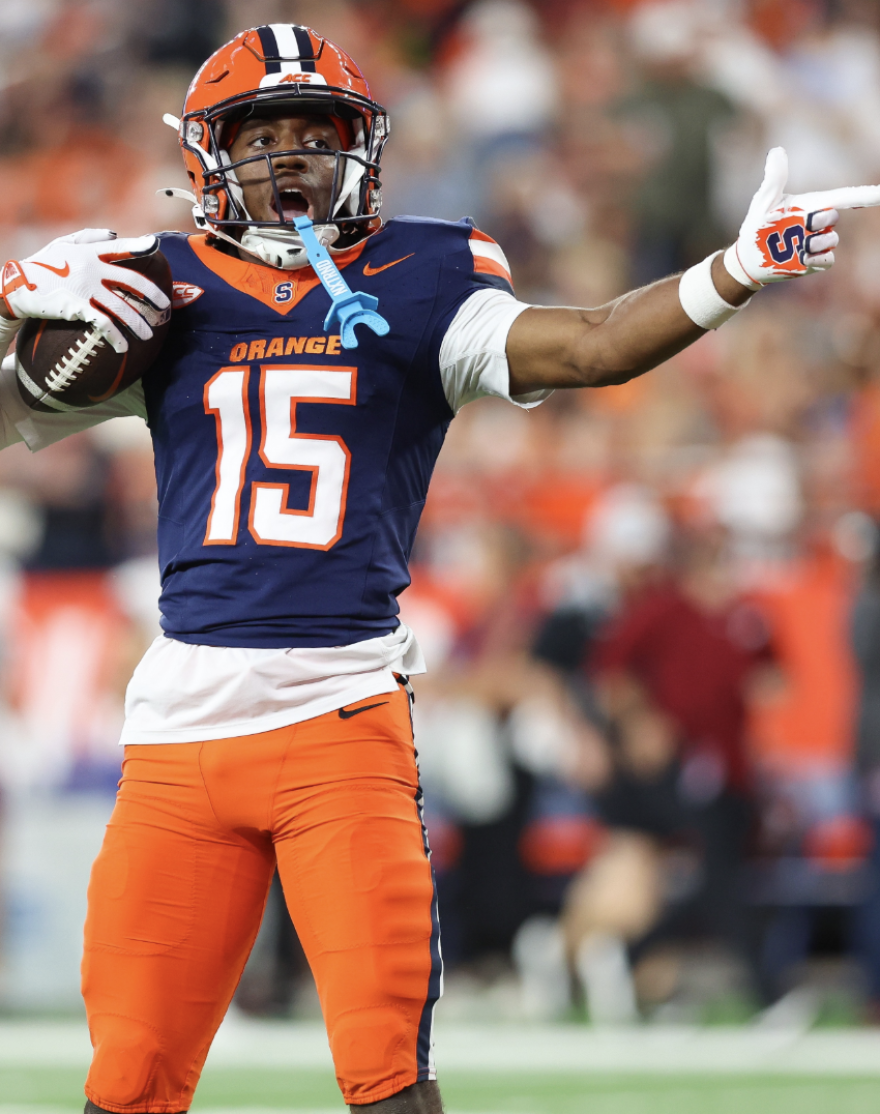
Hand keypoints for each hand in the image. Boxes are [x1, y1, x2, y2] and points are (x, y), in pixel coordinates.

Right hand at [1, 229, 170, 352]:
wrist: (17, 284)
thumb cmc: (42, 264)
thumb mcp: (63, 243)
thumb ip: (89, 237)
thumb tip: (114, 233)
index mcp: (90, 253)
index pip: (120, 248)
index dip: (139, 246)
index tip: (156, 246)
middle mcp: (92, 269)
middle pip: (132, 281)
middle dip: (152, 295)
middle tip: (165, 307)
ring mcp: (86, 289)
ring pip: (122, 308)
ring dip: (139, 324)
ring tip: (148, 335)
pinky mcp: (77, 307)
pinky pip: (104, 324)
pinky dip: (115, 337)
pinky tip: (123, 348)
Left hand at [725, 147, 879, 289]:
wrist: (749, 258)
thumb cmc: (756, 225)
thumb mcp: (764, 201)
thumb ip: (774, 178)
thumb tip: (776, 150)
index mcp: (811, 204)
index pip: (844, 197)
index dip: (865, 195)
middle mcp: (817, 222)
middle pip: (833, 217)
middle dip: (819, 221)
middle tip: (799, 225)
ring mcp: (818, 242)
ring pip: (831, 240)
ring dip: (815, 243)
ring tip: (796, 246)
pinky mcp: (814, 262)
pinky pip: (828, 259)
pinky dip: (817, 259)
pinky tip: (801, 259)